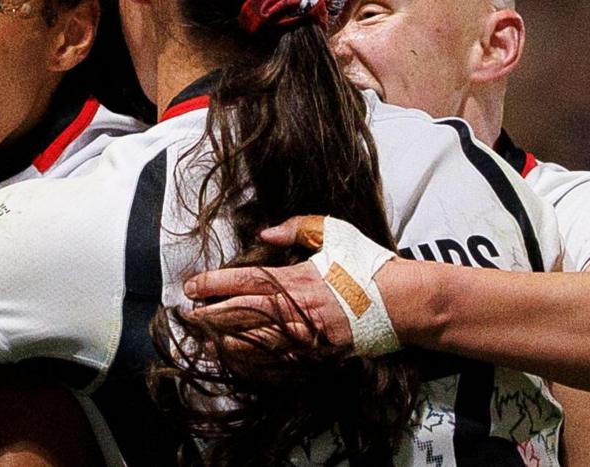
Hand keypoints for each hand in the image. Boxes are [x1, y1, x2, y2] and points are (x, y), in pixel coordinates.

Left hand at [184, 215, 353, 350]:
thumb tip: (265, 231)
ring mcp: (304, 337)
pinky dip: (251, 360)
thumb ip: (297, 228)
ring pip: (252, 342)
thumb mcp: (334, 232)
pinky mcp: (315, 357)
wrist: (402, 303)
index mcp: (295, 278)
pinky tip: (234, 356)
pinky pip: (275, 362)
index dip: (212, 285)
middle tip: (187, 314)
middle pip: (239, 315)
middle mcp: (294, 309)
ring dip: (223, 340)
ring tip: (202, 336)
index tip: (190, 286)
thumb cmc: (367, 264)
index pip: (243, 282)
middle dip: (209, 315)